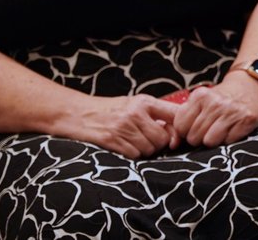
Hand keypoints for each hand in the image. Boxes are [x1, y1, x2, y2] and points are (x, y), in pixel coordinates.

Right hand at [66, 94, 181, 158]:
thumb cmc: (109, 110)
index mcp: (145, 102)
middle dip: (158, 145)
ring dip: (144, 151)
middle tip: (146, 141)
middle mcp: (136, 113)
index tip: (177, 137)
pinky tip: (123, 147)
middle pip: (162, 138)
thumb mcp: (133, 105)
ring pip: (149, 149)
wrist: (77, 113)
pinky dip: (132, 155)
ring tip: (133, 143)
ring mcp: (124, 127)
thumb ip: (154, 115)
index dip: (180, 129)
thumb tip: (176, 132)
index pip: (175, 114)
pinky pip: (134, 155)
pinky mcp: (112, 140)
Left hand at [172, 72, 257, 146]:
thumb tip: (173, 141)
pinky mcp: (246, 121)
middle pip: (194, 137)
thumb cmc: (222, 97)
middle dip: (199, 137)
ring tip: (220, 129)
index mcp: (200, 96)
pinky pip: (227, 142)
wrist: (252, 86)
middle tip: (209, 128)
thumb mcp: (202, 98)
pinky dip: (228, 139)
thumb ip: (185, 115)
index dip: (186, 131)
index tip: (194, 126)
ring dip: (214, 140)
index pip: (180, 127)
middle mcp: (215, 103)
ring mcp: (232, 112)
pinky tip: (232, 129)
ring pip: (209, 142)